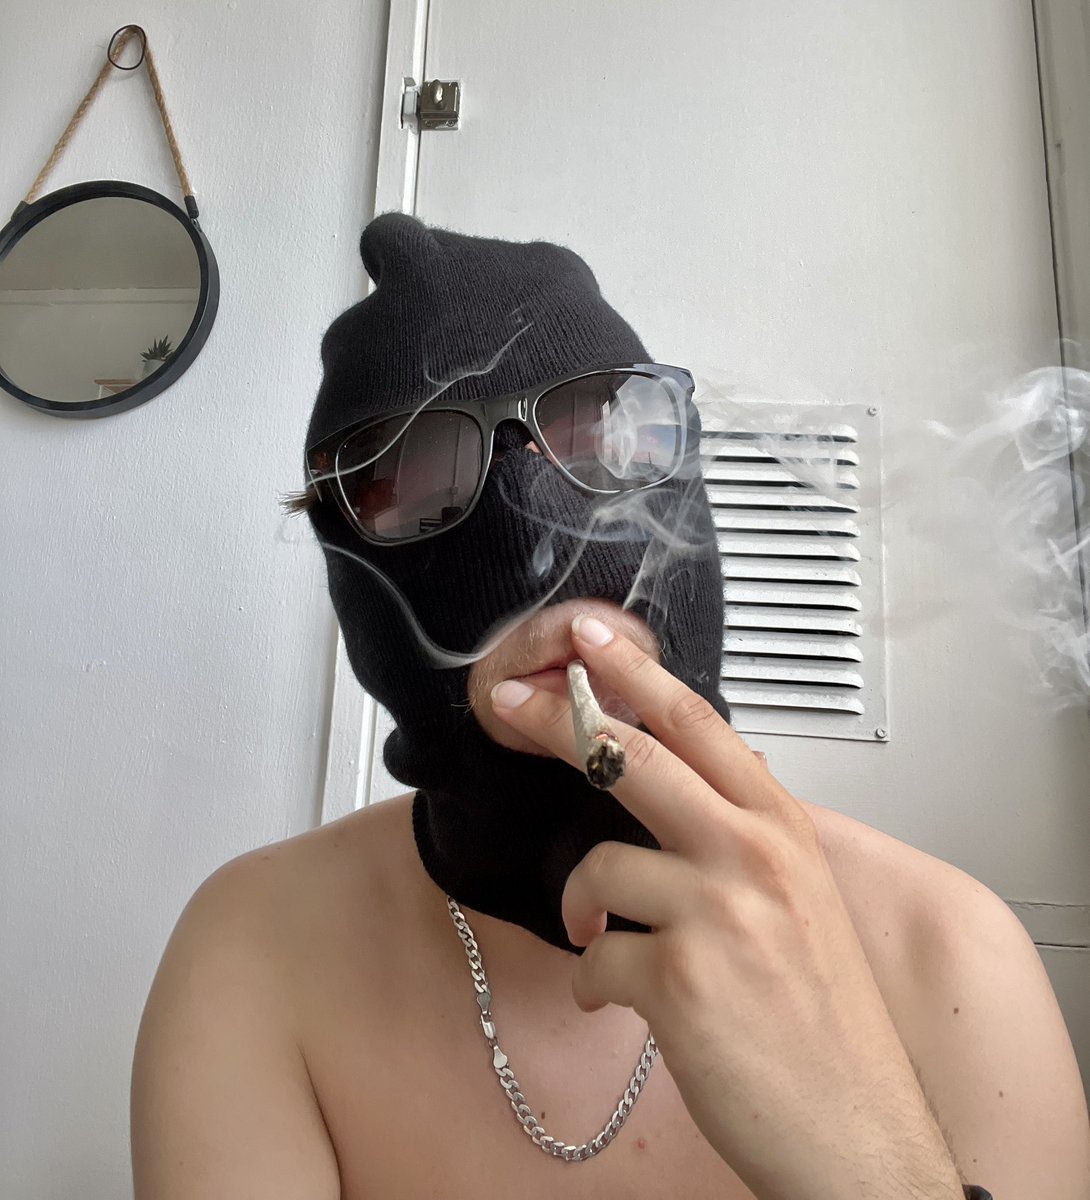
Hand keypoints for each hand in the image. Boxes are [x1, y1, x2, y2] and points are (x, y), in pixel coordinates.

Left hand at [490, 614, 963, 1199]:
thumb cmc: (826, 1019)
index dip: (634, 674)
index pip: (698, 724)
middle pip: (635, 757)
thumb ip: (743, 837)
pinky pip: (595, 960)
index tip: (588, 640)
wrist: (858, 1131)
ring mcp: (720, 915)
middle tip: (513, 703)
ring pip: (599, 869)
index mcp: (781, 829)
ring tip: (603, 944)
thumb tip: (685, 793)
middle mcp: (754, 857)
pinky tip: (626, 1002)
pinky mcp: (682, 981)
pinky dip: (595, 985)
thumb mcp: (802, 899)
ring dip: (582, 909)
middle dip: (560, 721)